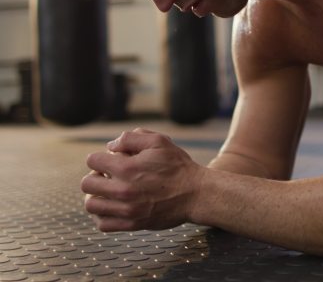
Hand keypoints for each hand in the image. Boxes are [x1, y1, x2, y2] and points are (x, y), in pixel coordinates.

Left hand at [81, 128, 205, 231]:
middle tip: (109, 177)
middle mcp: (123, 189)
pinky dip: (102, 216)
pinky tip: (112, 208)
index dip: (102, 158)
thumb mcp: (159, 141)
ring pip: (91, 205)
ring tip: (108, 193)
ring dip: (96, 196)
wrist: (196, 194)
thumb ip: (131, 138)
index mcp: (127, 167)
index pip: (93, 161)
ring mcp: (126, 209)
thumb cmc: (178, 167)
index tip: (113, 161)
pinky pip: (103, 224)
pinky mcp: (132, 224)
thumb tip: (110, 146)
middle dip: (96, 176)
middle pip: (87, 183)